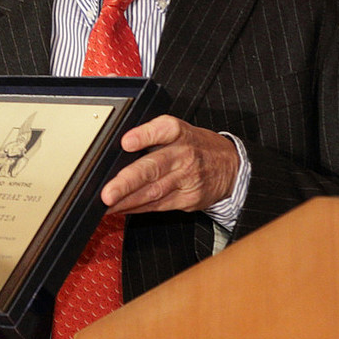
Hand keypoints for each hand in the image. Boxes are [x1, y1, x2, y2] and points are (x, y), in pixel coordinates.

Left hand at [99, 114, 239, 214]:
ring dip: (127, 201)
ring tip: (106, 205)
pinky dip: (137, 208)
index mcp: (180, 133)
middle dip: (127, 182)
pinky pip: (158, 206)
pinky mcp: (188, 199)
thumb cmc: (196, 145)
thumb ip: (150, 132)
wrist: (231, 166)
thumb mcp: (178, 129)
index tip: (126, 142)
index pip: (164, 130)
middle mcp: (184, 155)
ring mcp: (187, 180)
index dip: (144, 135)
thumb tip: (118, 140)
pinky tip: (121, 209)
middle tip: (107, 193)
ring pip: (153, 192)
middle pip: (154, 168)